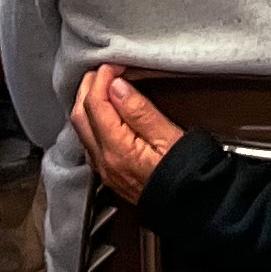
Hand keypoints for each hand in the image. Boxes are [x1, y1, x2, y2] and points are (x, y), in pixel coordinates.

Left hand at [71, 65, 184, 203]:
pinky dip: (91, 119)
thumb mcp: (168, 136)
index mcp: (117, 149)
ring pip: (80, 128)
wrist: (191, 206)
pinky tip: (104, 112)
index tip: (115, 65)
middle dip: (89, 87)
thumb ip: (139, 110)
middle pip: (80, 114)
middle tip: (105, 70)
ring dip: (87, 102)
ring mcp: (103, 168)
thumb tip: (117, 86)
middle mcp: (103, 160)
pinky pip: (89, 140)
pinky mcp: (108, 172)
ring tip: (104, 85)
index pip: (96, 103)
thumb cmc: (185, 173)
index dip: (102, 78)